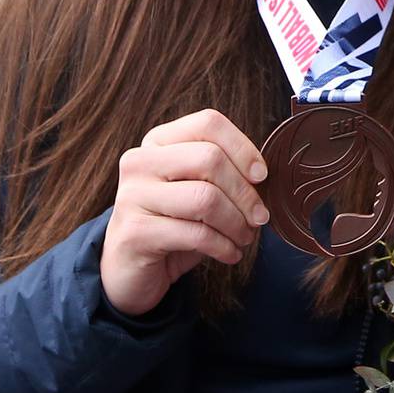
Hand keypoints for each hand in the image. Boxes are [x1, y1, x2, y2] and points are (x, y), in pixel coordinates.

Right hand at [101, 109, 269, 316]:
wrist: (130, 269)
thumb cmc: (172, 226)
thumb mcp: (196, 191)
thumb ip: (221, 174)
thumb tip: (263, 175)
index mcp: (158, 142)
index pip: (207, 123)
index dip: (242, 148)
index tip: (261, 176)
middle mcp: (140, 162)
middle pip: (210, 159)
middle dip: (244, 193)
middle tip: (259, 217)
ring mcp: (133, 195)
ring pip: (205, 198)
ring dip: (236, 223)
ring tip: (244, 238)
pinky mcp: (135, 232)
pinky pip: (196, 234)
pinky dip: (223, 247)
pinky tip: (230, 254)